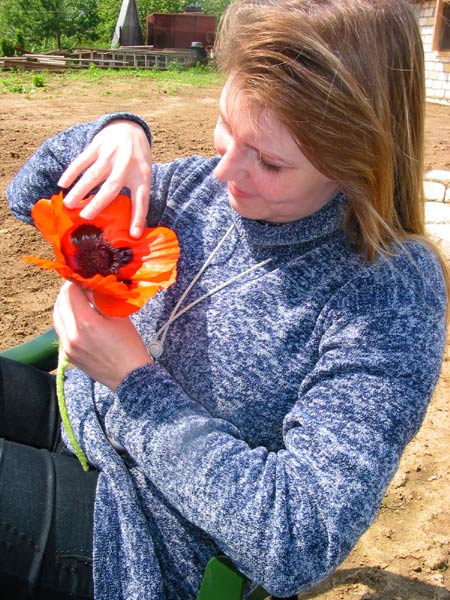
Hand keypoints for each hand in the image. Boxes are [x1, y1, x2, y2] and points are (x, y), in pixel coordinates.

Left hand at [53, 281, 151, 390]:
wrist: (130, 377)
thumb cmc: (130, 347)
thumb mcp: (119, 317)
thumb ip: (102, 300)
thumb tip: (91, 285)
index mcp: (86, 323)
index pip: (70, 292)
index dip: (77, 281)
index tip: (85, 278)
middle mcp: (71, 335)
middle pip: (60, 302)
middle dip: (69, 291)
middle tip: (82, 286)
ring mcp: (67, 346)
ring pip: (57, 316)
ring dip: (65, 305)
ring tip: (79, 302)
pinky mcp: (67, 355)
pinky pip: (61, 331)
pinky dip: (66, 320)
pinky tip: (80, 320)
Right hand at [58, 120, 151, 238]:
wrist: (130, 128)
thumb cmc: (137, 161)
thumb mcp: (143, 176)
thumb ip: (137, 196)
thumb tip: (134, 229)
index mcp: (142, 176)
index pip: (141, 199)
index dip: (138, 217)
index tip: (134, 234)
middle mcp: (126, 165)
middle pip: (112, 186)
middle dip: (99, 202)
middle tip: (86, 216)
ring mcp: (111, 154)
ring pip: (93, 174)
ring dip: (80, 189)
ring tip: (68, 204)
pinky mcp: (98, 145)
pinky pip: (82, 160)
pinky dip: (72, 172)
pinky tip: (63, 184)